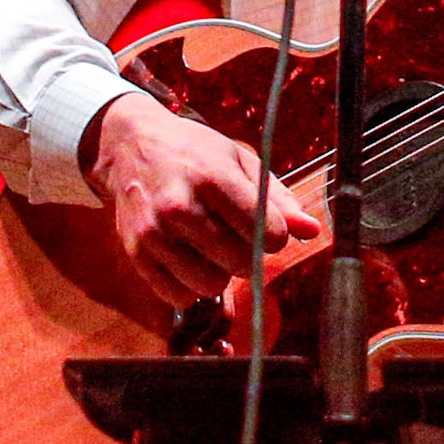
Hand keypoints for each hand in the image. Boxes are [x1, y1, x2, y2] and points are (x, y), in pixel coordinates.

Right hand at [86, 98, 322, 310]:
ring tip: (210, 247)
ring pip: (209, 285)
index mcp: (212, 177)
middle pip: (240, 263)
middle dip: (248, 255)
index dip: (276, 235)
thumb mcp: (239, 161)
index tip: (267, 225)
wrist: (130, 147)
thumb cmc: (194, 153)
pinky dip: (190, 285)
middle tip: (236, 235)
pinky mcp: (136, 253)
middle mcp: (180, 207)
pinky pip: (178, 296)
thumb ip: (278, 198)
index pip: (267, 232)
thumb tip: (312, 231)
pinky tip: (189, 259)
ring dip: (218, 273)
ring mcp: (154, 233)